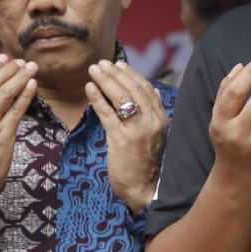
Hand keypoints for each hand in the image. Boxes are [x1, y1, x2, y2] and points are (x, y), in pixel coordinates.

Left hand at [85, 59, 169, 210]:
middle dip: (116, 73)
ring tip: (94, 70)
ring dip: (106, 81)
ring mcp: (137, 131)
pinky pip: (108, 114)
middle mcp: (152, 122)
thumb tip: (155, 90)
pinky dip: (98, 98)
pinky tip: (89, 88)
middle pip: (133, 90)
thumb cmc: (145, 162)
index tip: (118, 64)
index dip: (131, 74)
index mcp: (161, 119)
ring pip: (121, 98)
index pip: (146, 89)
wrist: (142, 188)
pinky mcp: (121, 140)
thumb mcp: (156, 135)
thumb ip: (154, 112)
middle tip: (101, 63)